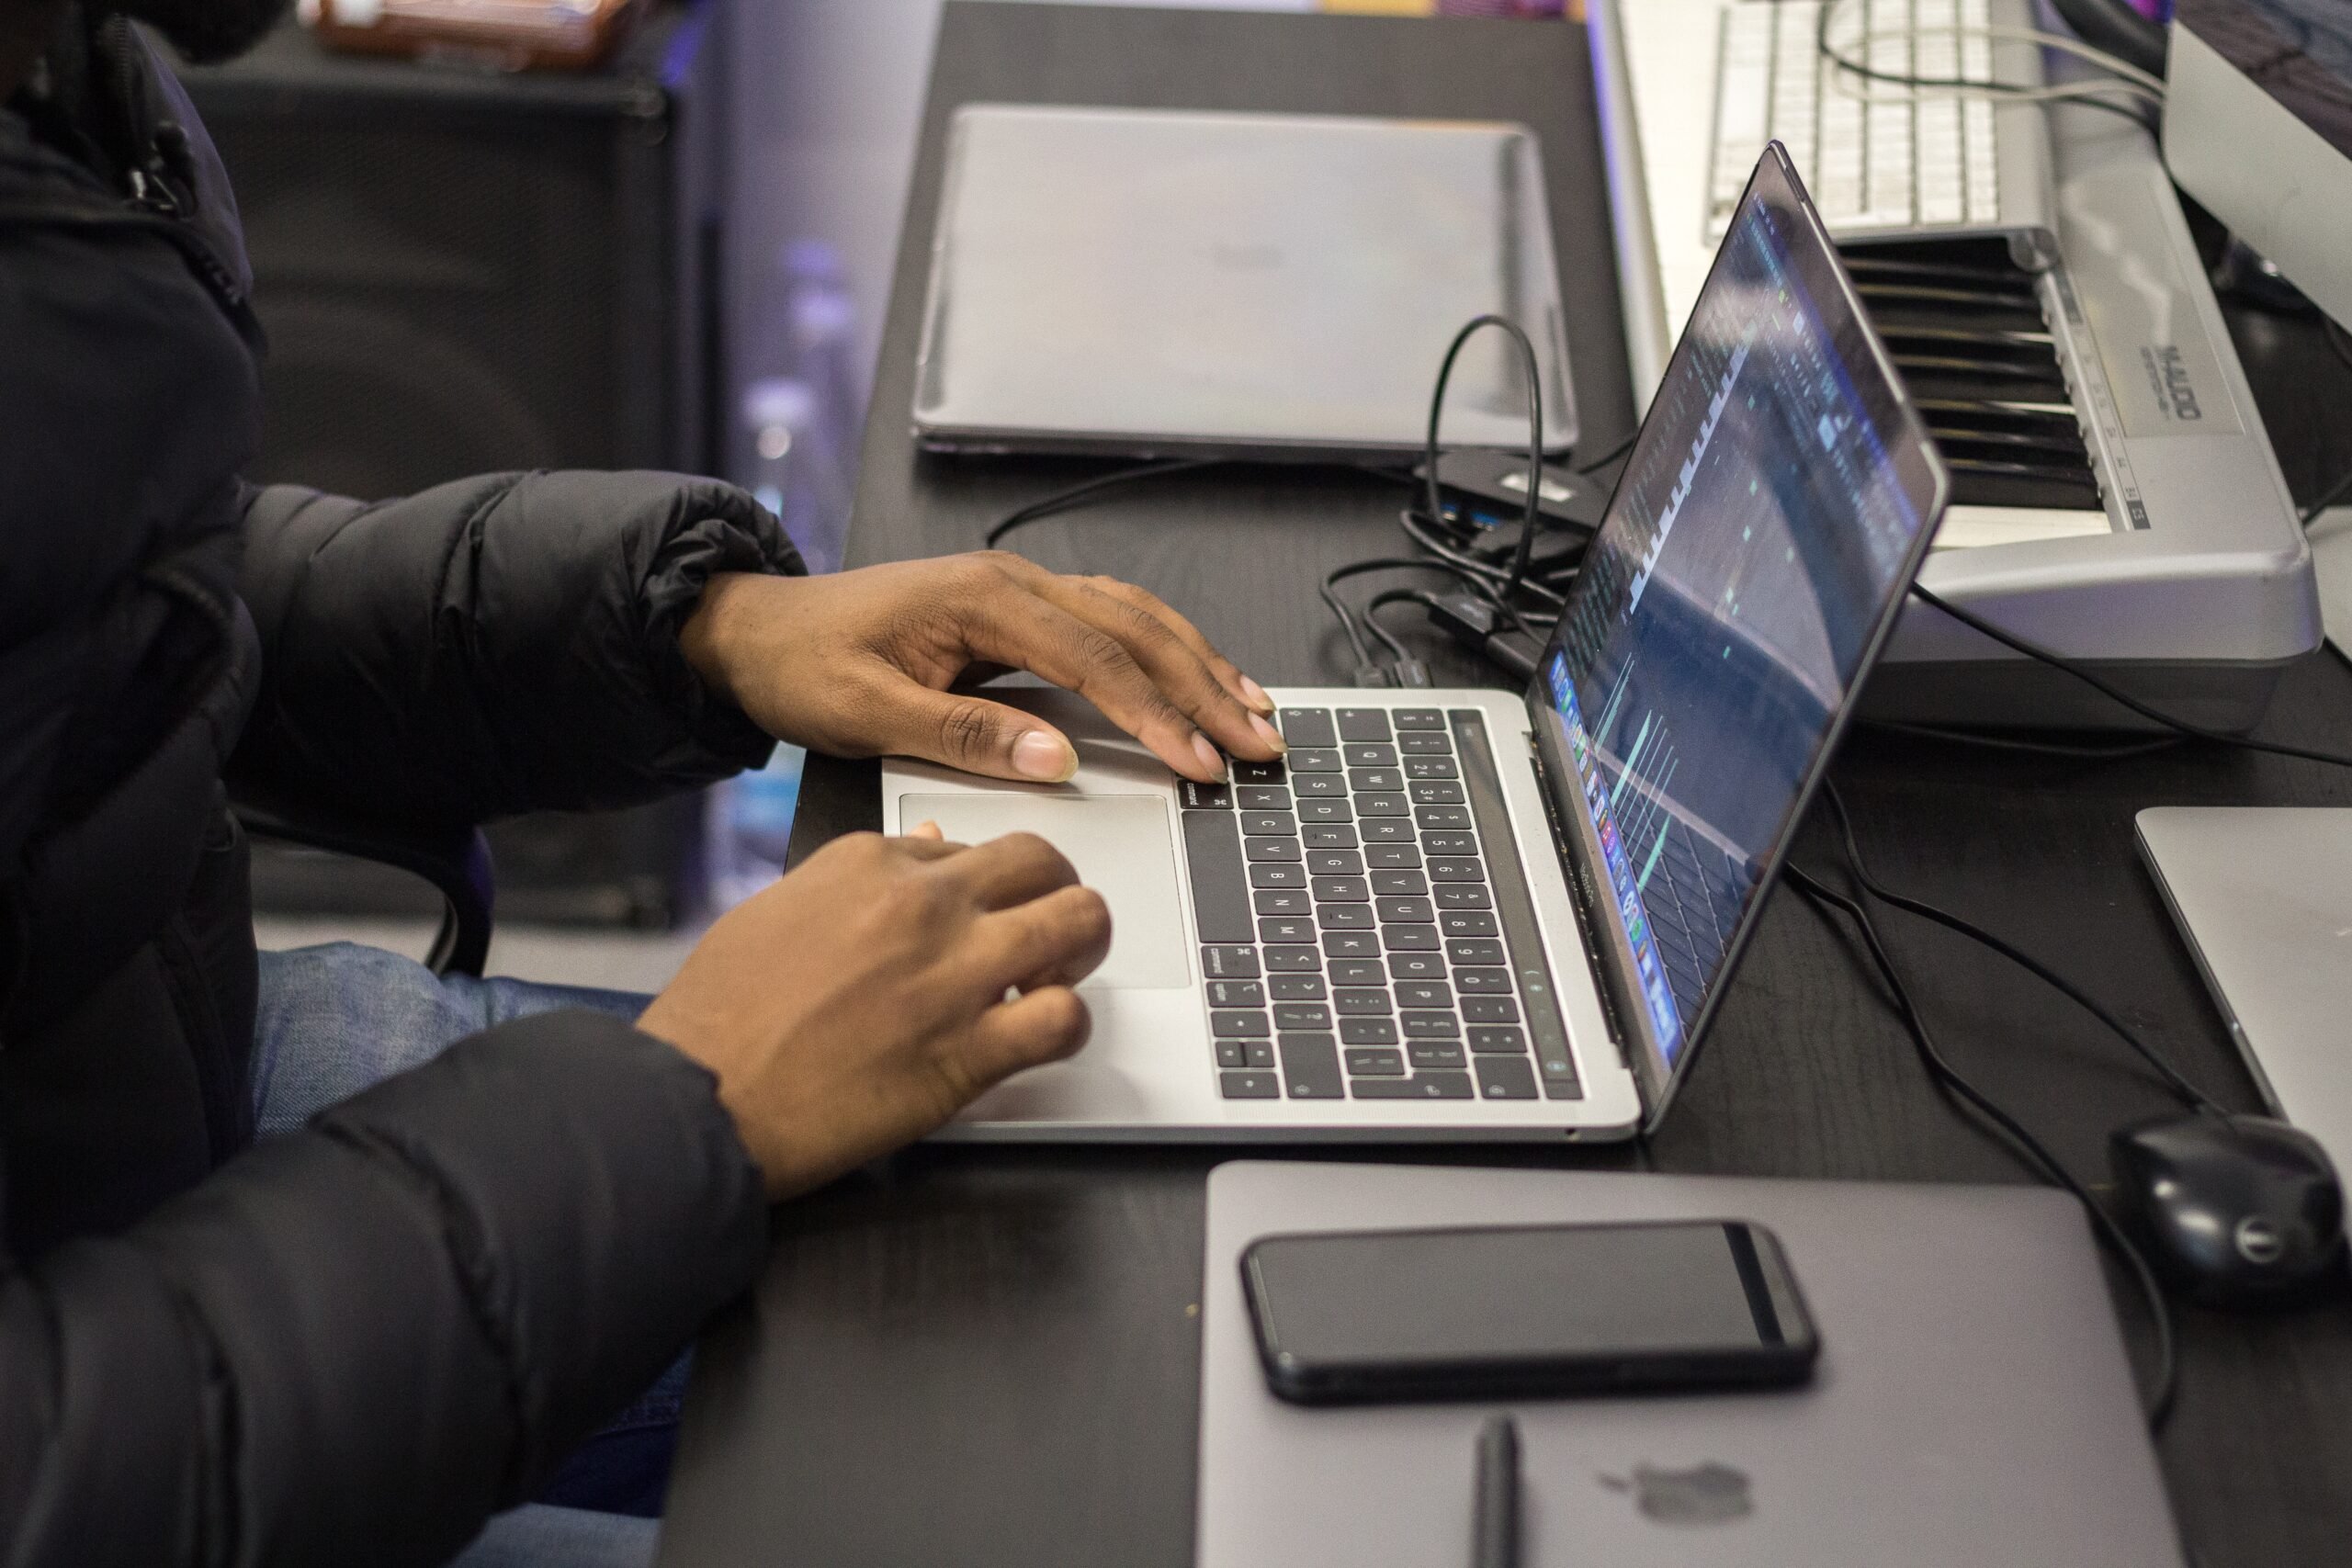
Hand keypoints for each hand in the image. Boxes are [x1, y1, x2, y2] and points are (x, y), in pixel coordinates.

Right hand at [637, 826, 1109, 1199]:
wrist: (699, 1101)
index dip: (980, 887)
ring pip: (1079, 920)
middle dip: (1054, 892)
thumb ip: (855, 882)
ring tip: (1057, 977)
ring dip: (1082, 948)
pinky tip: (1040, 1037)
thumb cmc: (718, 1019)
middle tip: (1044, 930)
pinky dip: (1069, 1025)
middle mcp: (921, 905)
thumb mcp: (775, 911)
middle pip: (1041, 861)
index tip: (973, 916)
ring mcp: (953, 974)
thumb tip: (925, 849)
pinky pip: (1066, 1018)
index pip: (965, 845)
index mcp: (868, 863)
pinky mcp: (969, 1052)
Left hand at [678, 553, 1284, 783]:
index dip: (1157, 713)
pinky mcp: (1018, 610)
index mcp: (982, 600)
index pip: (1095, 658)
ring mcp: (1019, 589)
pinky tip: (1196, 677)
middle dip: (1204, 688)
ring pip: (1135, 618)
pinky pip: (1111, 622)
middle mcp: (1013, 582)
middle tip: (1258, 742)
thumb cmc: (804, 666)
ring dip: (1199, 663)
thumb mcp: (867, 713)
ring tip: (1254, 709)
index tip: (1200, 760)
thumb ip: (964, 734)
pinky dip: (1164, 650)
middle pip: (1135, 630)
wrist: (757, 630)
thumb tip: (1057, 756)